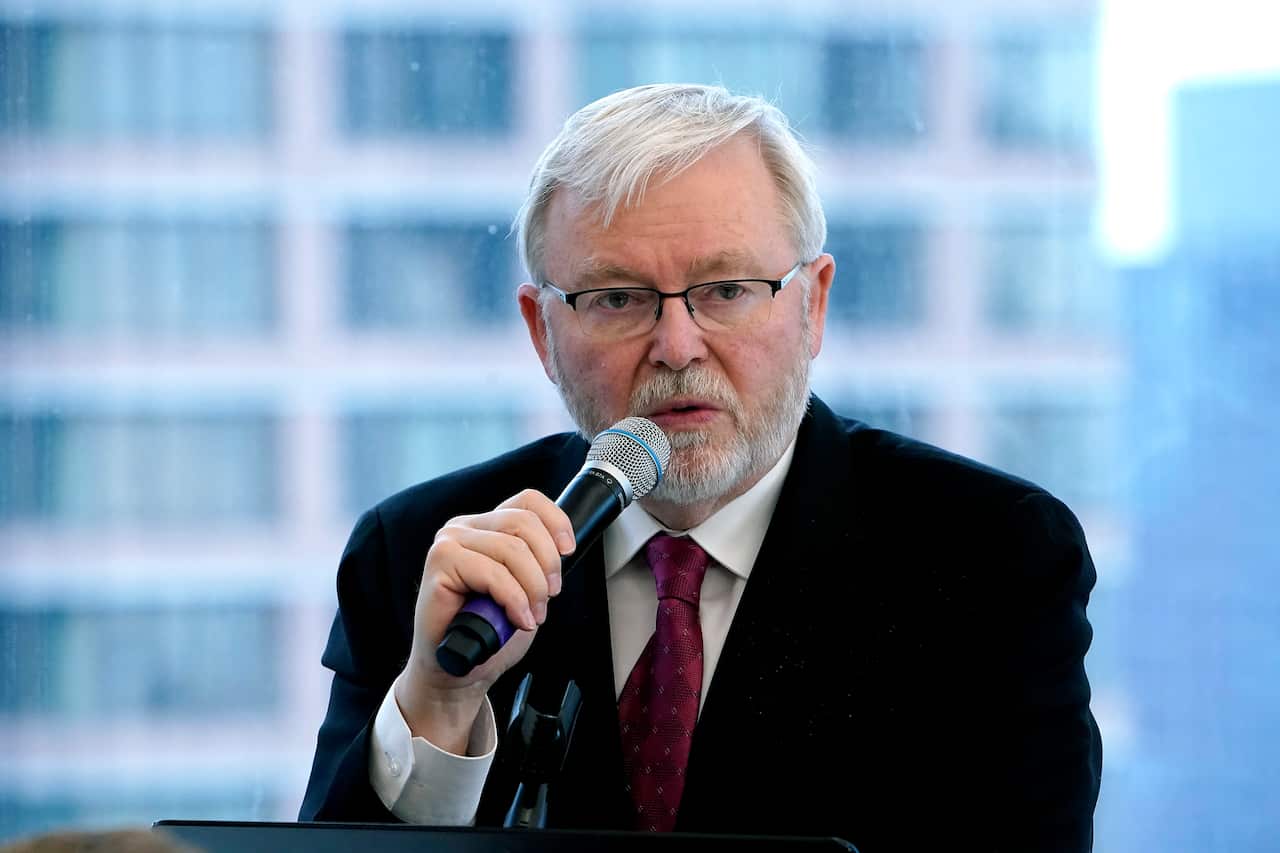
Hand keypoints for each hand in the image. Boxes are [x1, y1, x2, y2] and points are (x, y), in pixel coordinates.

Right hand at [394, 489, 573, 752]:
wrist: (457, 669)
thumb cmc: (489, 631)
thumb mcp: (525, 588)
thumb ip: (537, 563)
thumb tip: (561, 550)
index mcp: (486, 526)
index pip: (528, 501)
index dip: (556, 521)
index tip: (568, 551)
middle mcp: (465, 527)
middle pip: (524, 524)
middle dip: (547, 564)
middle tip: (548, 597)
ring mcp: (449, 542)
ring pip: (512, 549)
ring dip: (532, 588)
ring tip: (531, 615)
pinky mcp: (440, 564)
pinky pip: (493, 573)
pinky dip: (514, 599)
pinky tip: (517, 618)